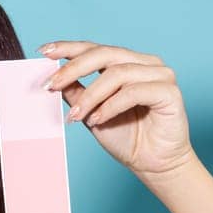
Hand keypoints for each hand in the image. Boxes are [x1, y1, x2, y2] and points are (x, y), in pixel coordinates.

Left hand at [38, 39, 197, 184]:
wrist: (153, 165)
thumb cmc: (127, 138)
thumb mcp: (92, 114)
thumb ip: (77, 94)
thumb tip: (54, 78)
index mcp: (128, 63)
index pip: (95, 49)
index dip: (69, 48)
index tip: (44, 52)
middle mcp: (145, 63)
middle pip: (105, 54)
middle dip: (73, 69)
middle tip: (52, 84)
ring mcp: (160, 74)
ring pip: (117, 73)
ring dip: (91, 95)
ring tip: (77, 116)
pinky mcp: (169, 91)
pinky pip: (134, 92)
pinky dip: (111, 105)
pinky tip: (98, 119)